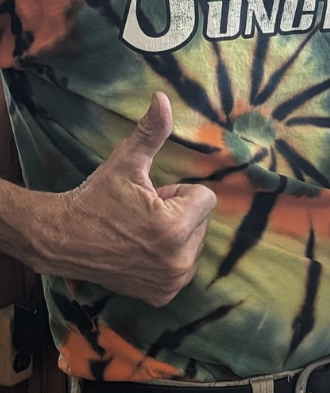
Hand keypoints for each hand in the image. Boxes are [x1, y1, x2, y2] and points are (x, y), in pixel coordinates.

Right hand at [37, 92, 216, 305]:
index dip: (177, 192)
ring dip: (173, 234)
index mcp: (175, 227)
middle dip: (177, 213)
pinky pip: (183, 264)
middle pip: (201, 220)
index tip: (149, 198)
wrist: (60, 240)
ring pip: (194, 240)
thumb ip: (151, 132)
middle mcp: (178, 260)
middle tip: (141, 216)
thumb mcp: (126, 163)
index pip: (206, 197)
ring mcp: (170, 281)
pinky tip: (140, 252)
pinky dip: (167, 256)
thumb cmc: (96, 198)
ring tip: (138, 232)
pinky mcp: (162, 294)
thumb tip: (163, 98)